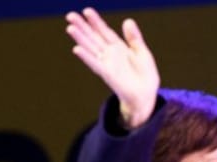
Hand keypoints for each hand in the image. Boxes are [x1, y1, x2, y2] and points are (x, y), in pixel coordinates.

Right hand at [65, 7, 159, 128]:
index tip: (86, 11)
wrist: (146, 95)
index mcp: (119, 47)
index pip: (105, 31)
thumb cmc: (145, 75)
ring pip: (91, 48)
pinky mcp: (107, 74)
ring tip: (70, 28)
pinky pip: (95, 64)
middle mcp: (110, 54)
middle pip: (94, 37)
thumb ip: (134, 38)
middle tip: (70, 15)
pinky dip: (86, 57)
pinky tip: (77, 49)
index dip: (96, 21)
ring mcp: (107, 64)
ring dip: (81, 39)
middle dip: (83, 27)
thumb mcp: (142, 52)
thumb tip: (127, 20)